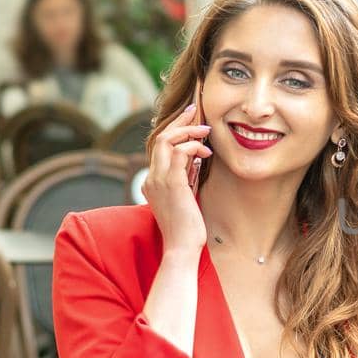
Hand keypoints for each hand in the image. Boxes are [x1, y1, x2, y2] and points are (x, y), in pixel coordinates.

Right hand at [142, 102, 211, 254]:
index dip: (174, 129)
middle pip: (160, 137)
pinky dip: (192, 147)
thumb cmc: (187, 226)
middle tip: (195, 110)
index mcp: (152, 180)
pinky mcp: (171, 184)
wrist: (182, 247)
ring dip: (188, 131)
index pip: (159, 146)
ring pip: (166, 140)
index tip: (190, 119)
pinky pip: (178, 154)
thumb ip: (186, 176)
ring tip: (206, 131)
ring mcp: (159, 180)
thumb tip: (196, 157)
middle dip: (179, 121)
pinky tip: (205, 152)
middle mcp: (151, 178)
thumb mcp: (185, 195)